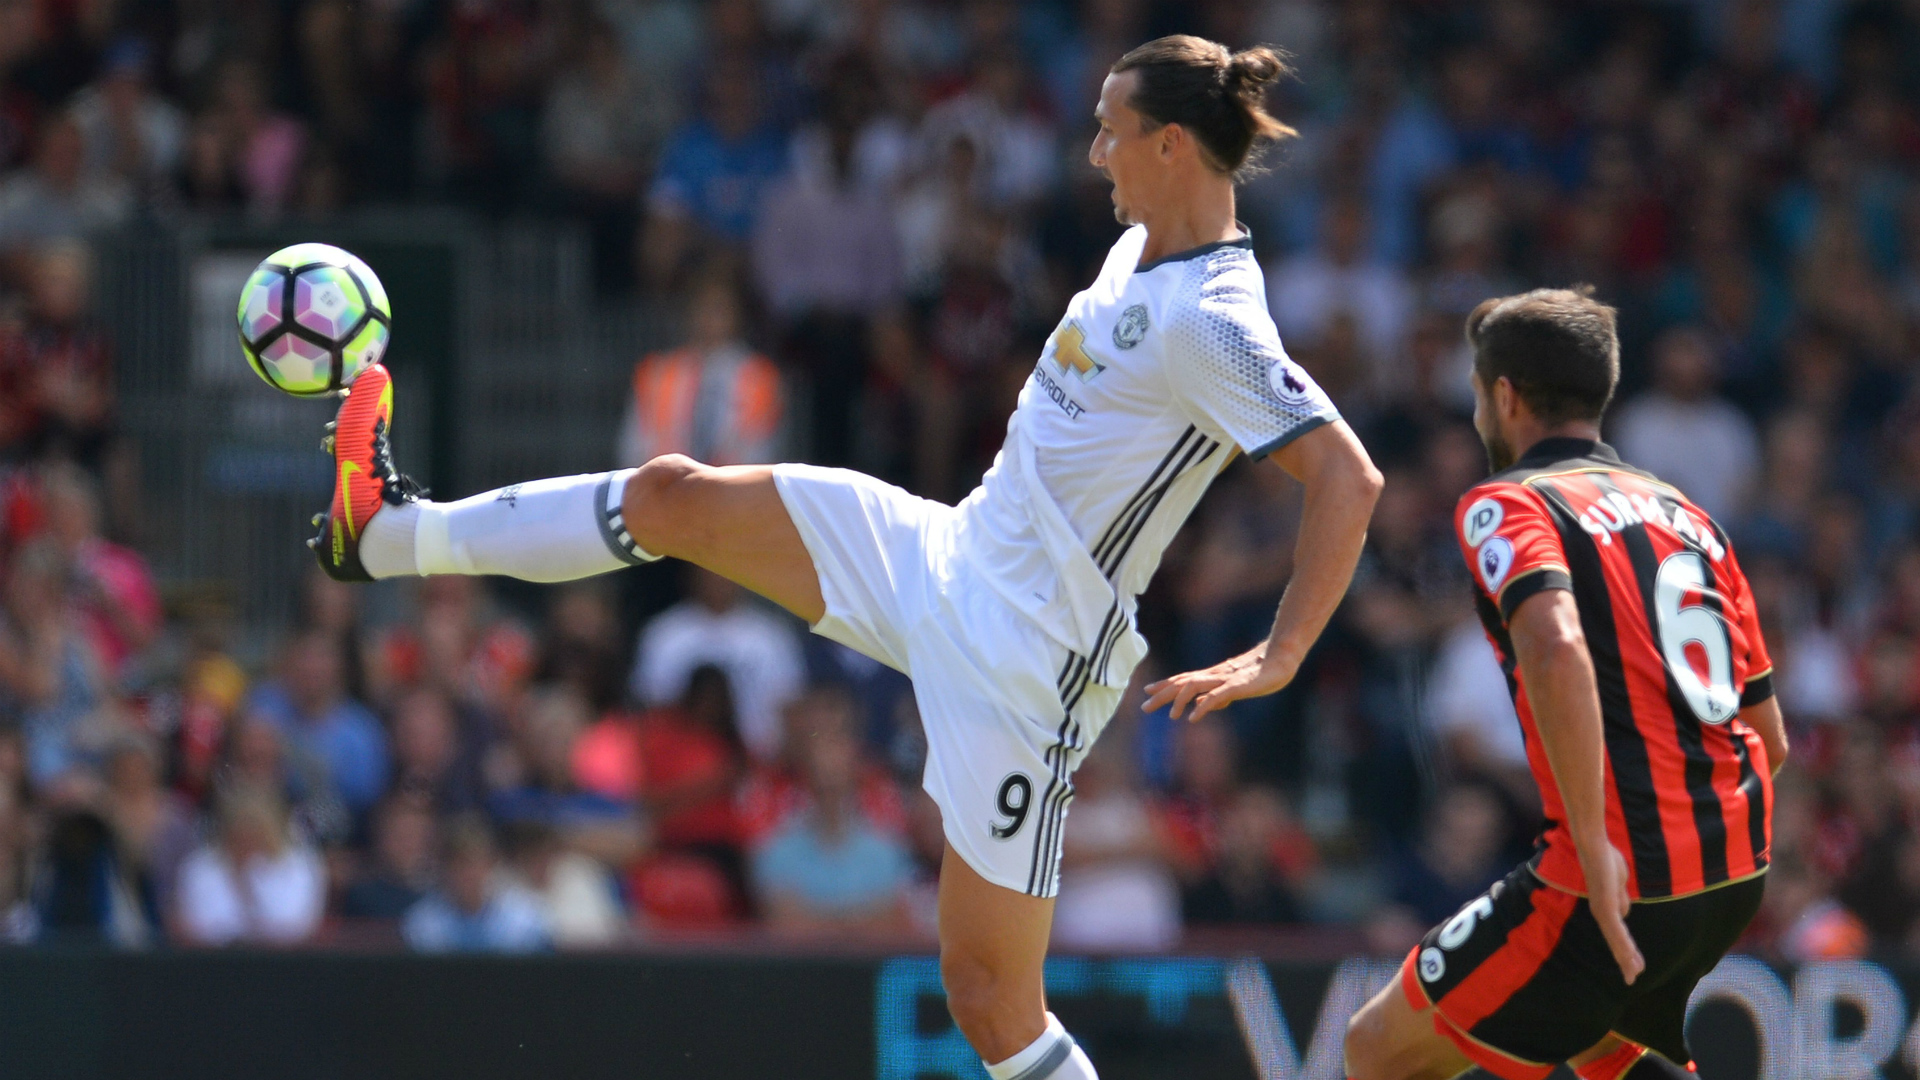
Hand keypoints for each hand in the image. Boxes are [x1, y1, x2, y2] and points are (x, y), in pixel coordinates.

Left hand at [1142, 647, 1297, 721]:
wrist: (1281, 659)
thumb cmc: (1261, 673)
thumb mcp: (1235, 688)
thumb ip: (1218, 697)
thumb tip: (1202, 706)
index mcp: (1213, 675)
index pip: (1183, 679)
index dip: (1165, 685)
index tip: (1148, 691)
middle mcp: (1214, 675)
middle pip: (1183, 682)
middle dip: (1163, 694)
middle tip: (1145, 706)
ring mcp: (1225, 678)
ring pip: (1194, 686)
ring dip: (1179, 700)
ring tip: (1171, 716)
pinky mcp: (1237, 685)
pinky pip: (1216, 695)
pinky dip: (1203, 705)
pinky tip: (1193, 717)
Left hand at [1584, 842, 1644, 984]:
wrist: (1595, 847)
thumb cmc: (1606, 860)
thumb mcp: (1618, 884)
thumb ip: (1620, 899)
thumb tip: (1624, 914)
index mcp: (1605, 909)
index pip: (1617, 935)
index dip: (1626, 951)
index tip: (1634, 965)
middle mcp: (1601, 913)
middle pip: (1615, 942)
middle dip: (1625, 960)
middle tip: (1633, 978)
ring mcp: (1602, 910)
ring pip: (1616, 940)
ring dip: (1626, 958)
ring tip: (1633, 974)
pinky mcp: (1605, 905)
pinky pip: (1616, 928)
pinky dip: (1623, 943)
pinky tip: (1629, 956)